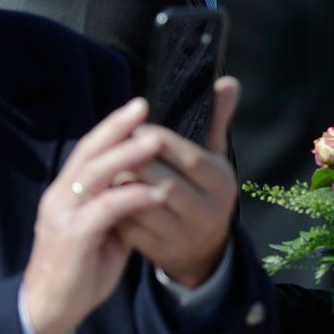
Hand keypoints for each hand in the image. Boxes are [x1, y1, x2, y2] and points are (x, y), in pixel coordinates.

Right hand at [24, 98, 183, 333]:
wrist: (50, 308)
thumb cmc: (80, 268)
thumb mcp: (103, 230)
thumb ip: (118, 205)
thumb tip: (147, 184)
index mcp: (66, 191)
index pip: (89, 149)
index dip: (112, 127)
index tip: (138, 106)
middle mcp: (59, 196)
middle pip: (89, 152)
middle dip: (117, 128)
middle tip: (144, 107)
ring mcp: (63, 215)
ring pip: (95, 175)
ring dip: (127, 157)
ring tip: (156, 142)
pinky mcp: (72, 237)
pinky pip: (105, 210)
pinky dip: (131, 198)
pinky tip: (156, 193)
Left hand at [114, 76, 241, 288]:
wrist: (203, 252)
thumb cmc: (204, 192)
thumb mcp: (215, 158)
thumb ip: (217, 120)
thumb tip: (228, 81)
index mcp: (222, 183)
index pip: (188, 156)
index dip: (157, 139)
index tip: (136, 126)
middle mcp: (208, 211)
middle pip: (163, 181)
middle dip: (134, 161)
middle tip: (114, 146)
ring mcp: (184, 235)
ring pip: (143, 205)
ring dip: (120, 185)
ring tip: (107, 168)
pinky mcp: (160, 252)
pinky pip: (130, 226)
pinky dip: (114, 208)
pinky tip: (105, 194)